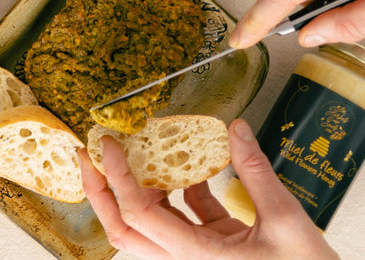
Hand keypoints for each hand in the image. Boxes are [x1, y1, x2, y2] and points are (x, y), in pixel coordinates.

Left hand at [80, 119, 337, 259]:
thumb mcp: (285, 220)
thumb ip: (257, 172)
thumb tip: (236, 128)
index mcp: (196, 257)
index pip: (138, 215)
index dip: (117, 178)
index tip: (107, 146)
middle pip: (125, 228)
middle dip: (101, 191)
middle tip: (88, 154)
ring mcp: (196, 255)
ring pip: (149, 222)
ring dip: (137, 186)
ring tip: (134, 151)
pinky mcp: (211, 248)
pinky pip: (182, 216)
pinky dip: (178, 190)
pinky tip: (189, 166)